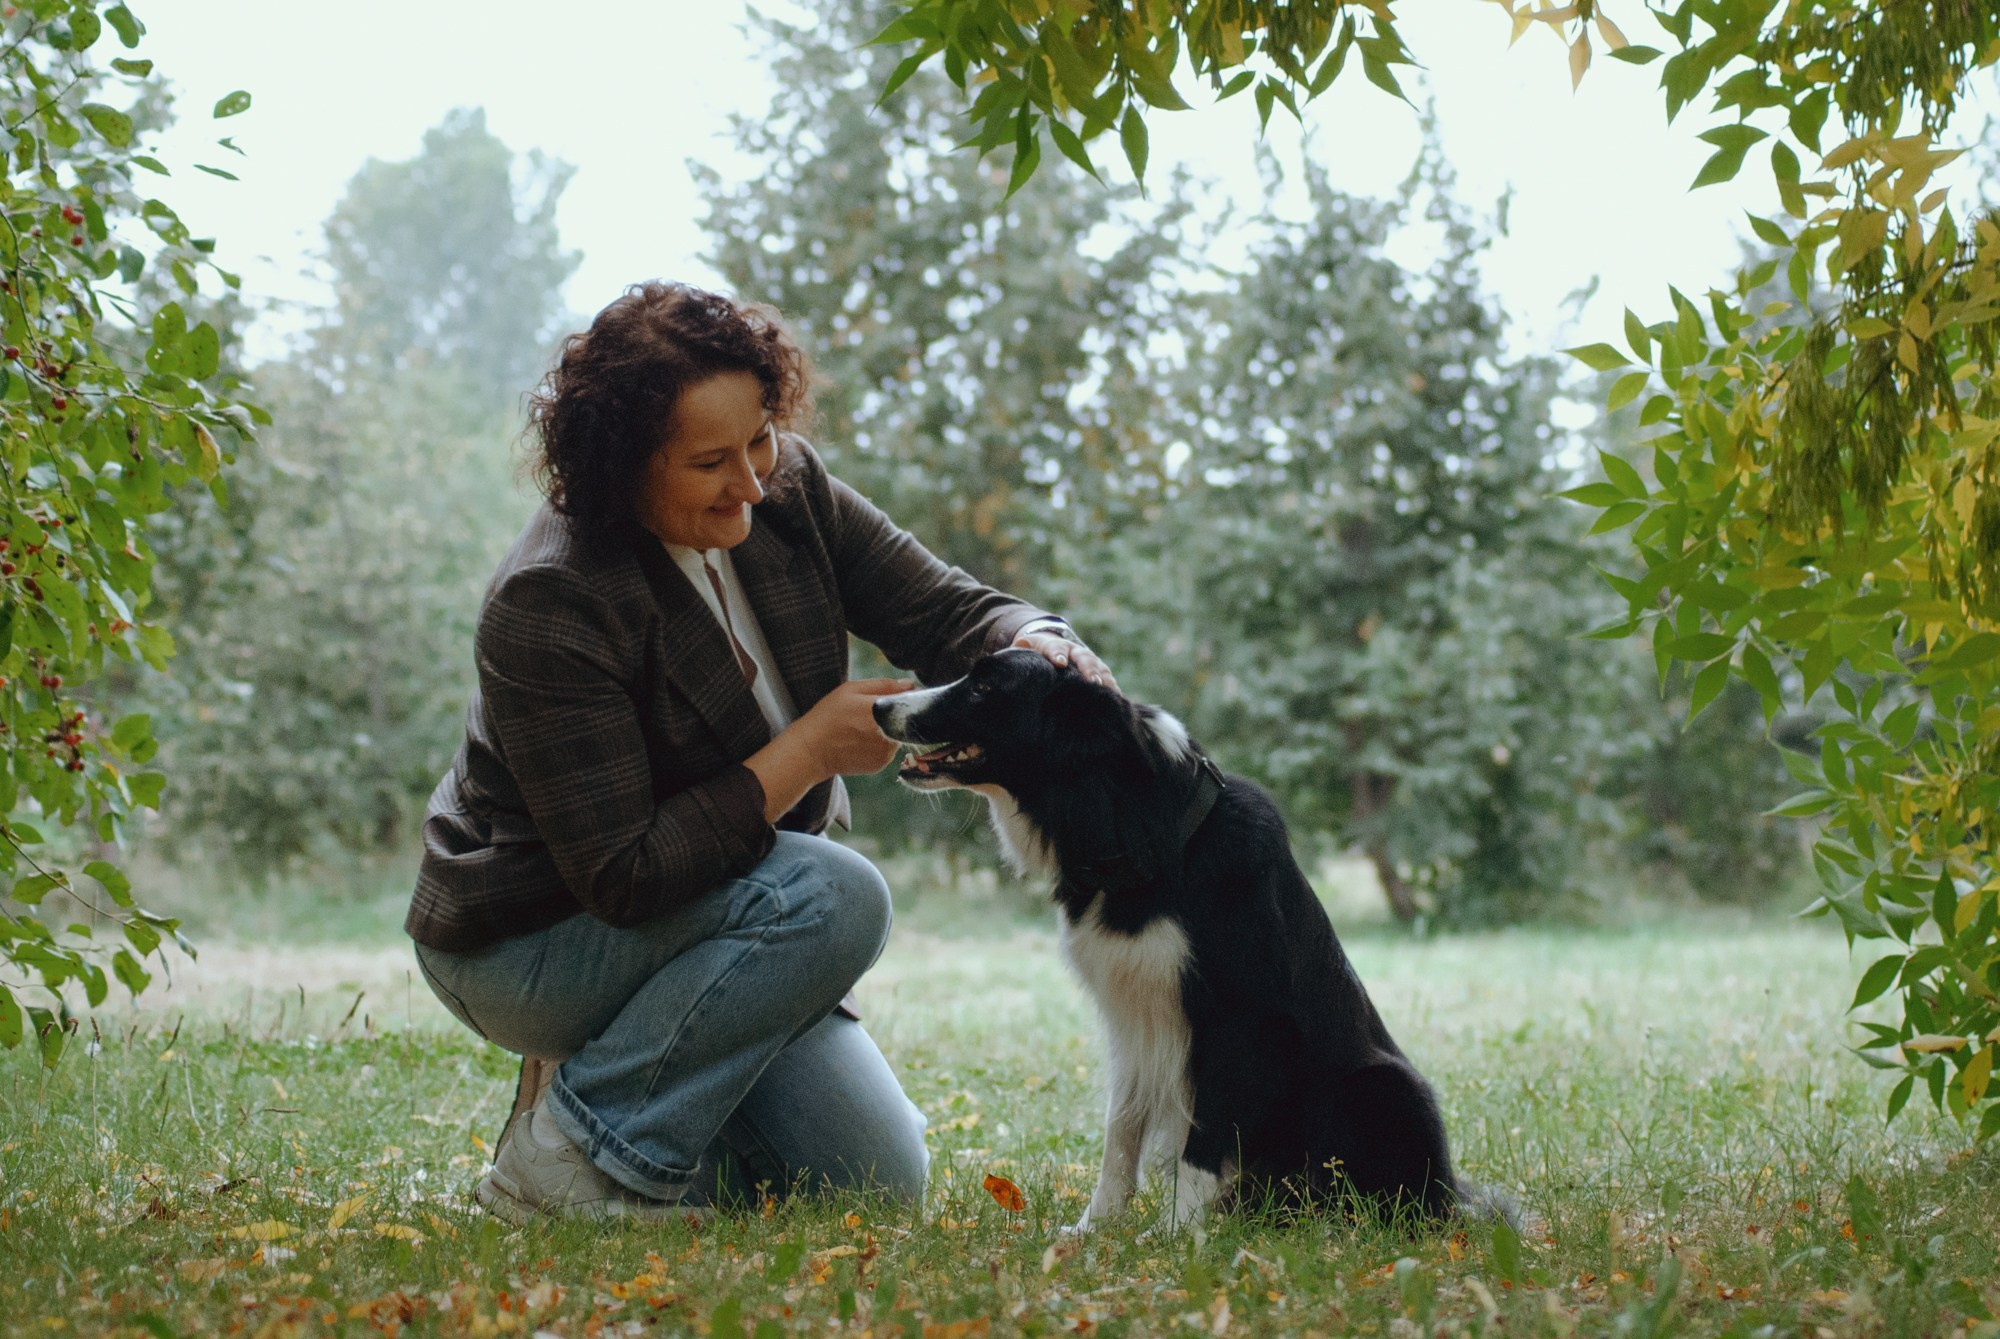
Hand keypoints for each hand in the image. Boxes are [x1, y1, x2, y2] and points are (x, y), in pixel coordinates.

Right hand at [797, 677, 912, 776]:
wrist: (812, 751)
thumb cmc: (828, 716)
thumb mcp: (850, 690)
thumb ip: (883, 685)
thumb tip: (910, 684)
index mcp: (883, 711)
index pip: (909, 701)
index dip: (904, 697)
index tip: (895, 696)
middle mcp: (889, 733)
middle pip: (906, 720)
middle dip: (895, 715)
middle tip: (870, 713)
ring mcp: (887, 752)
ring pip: (898, 736)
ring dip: (888, 730)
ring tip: (863, 728)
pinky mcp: (881, 764)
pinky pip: (888, 750)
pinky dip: (880, 744)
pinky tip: (861, 741)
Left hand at [1014, 630, 1118, 693]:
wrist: (1044, 645)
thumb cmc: (1029, 656)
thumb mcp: (1020, 655)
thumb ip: (1013, 660)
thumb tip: (997, 675)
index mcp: (1050, 645)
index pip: (1054, 648)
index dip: (1057, 655)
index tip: (1060, 664)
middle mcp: (1072, 650)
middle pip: (1083, 656)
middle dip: (1088, 668)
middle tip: (1092, 681)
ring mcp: (1085, 659)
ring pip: (1098, 666)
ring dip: (1104, 678)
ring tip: (1110, 692)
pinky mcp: (1095, 670)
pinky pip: (1106, 678)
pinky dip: (1111, 688)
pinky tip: (1117, 701)